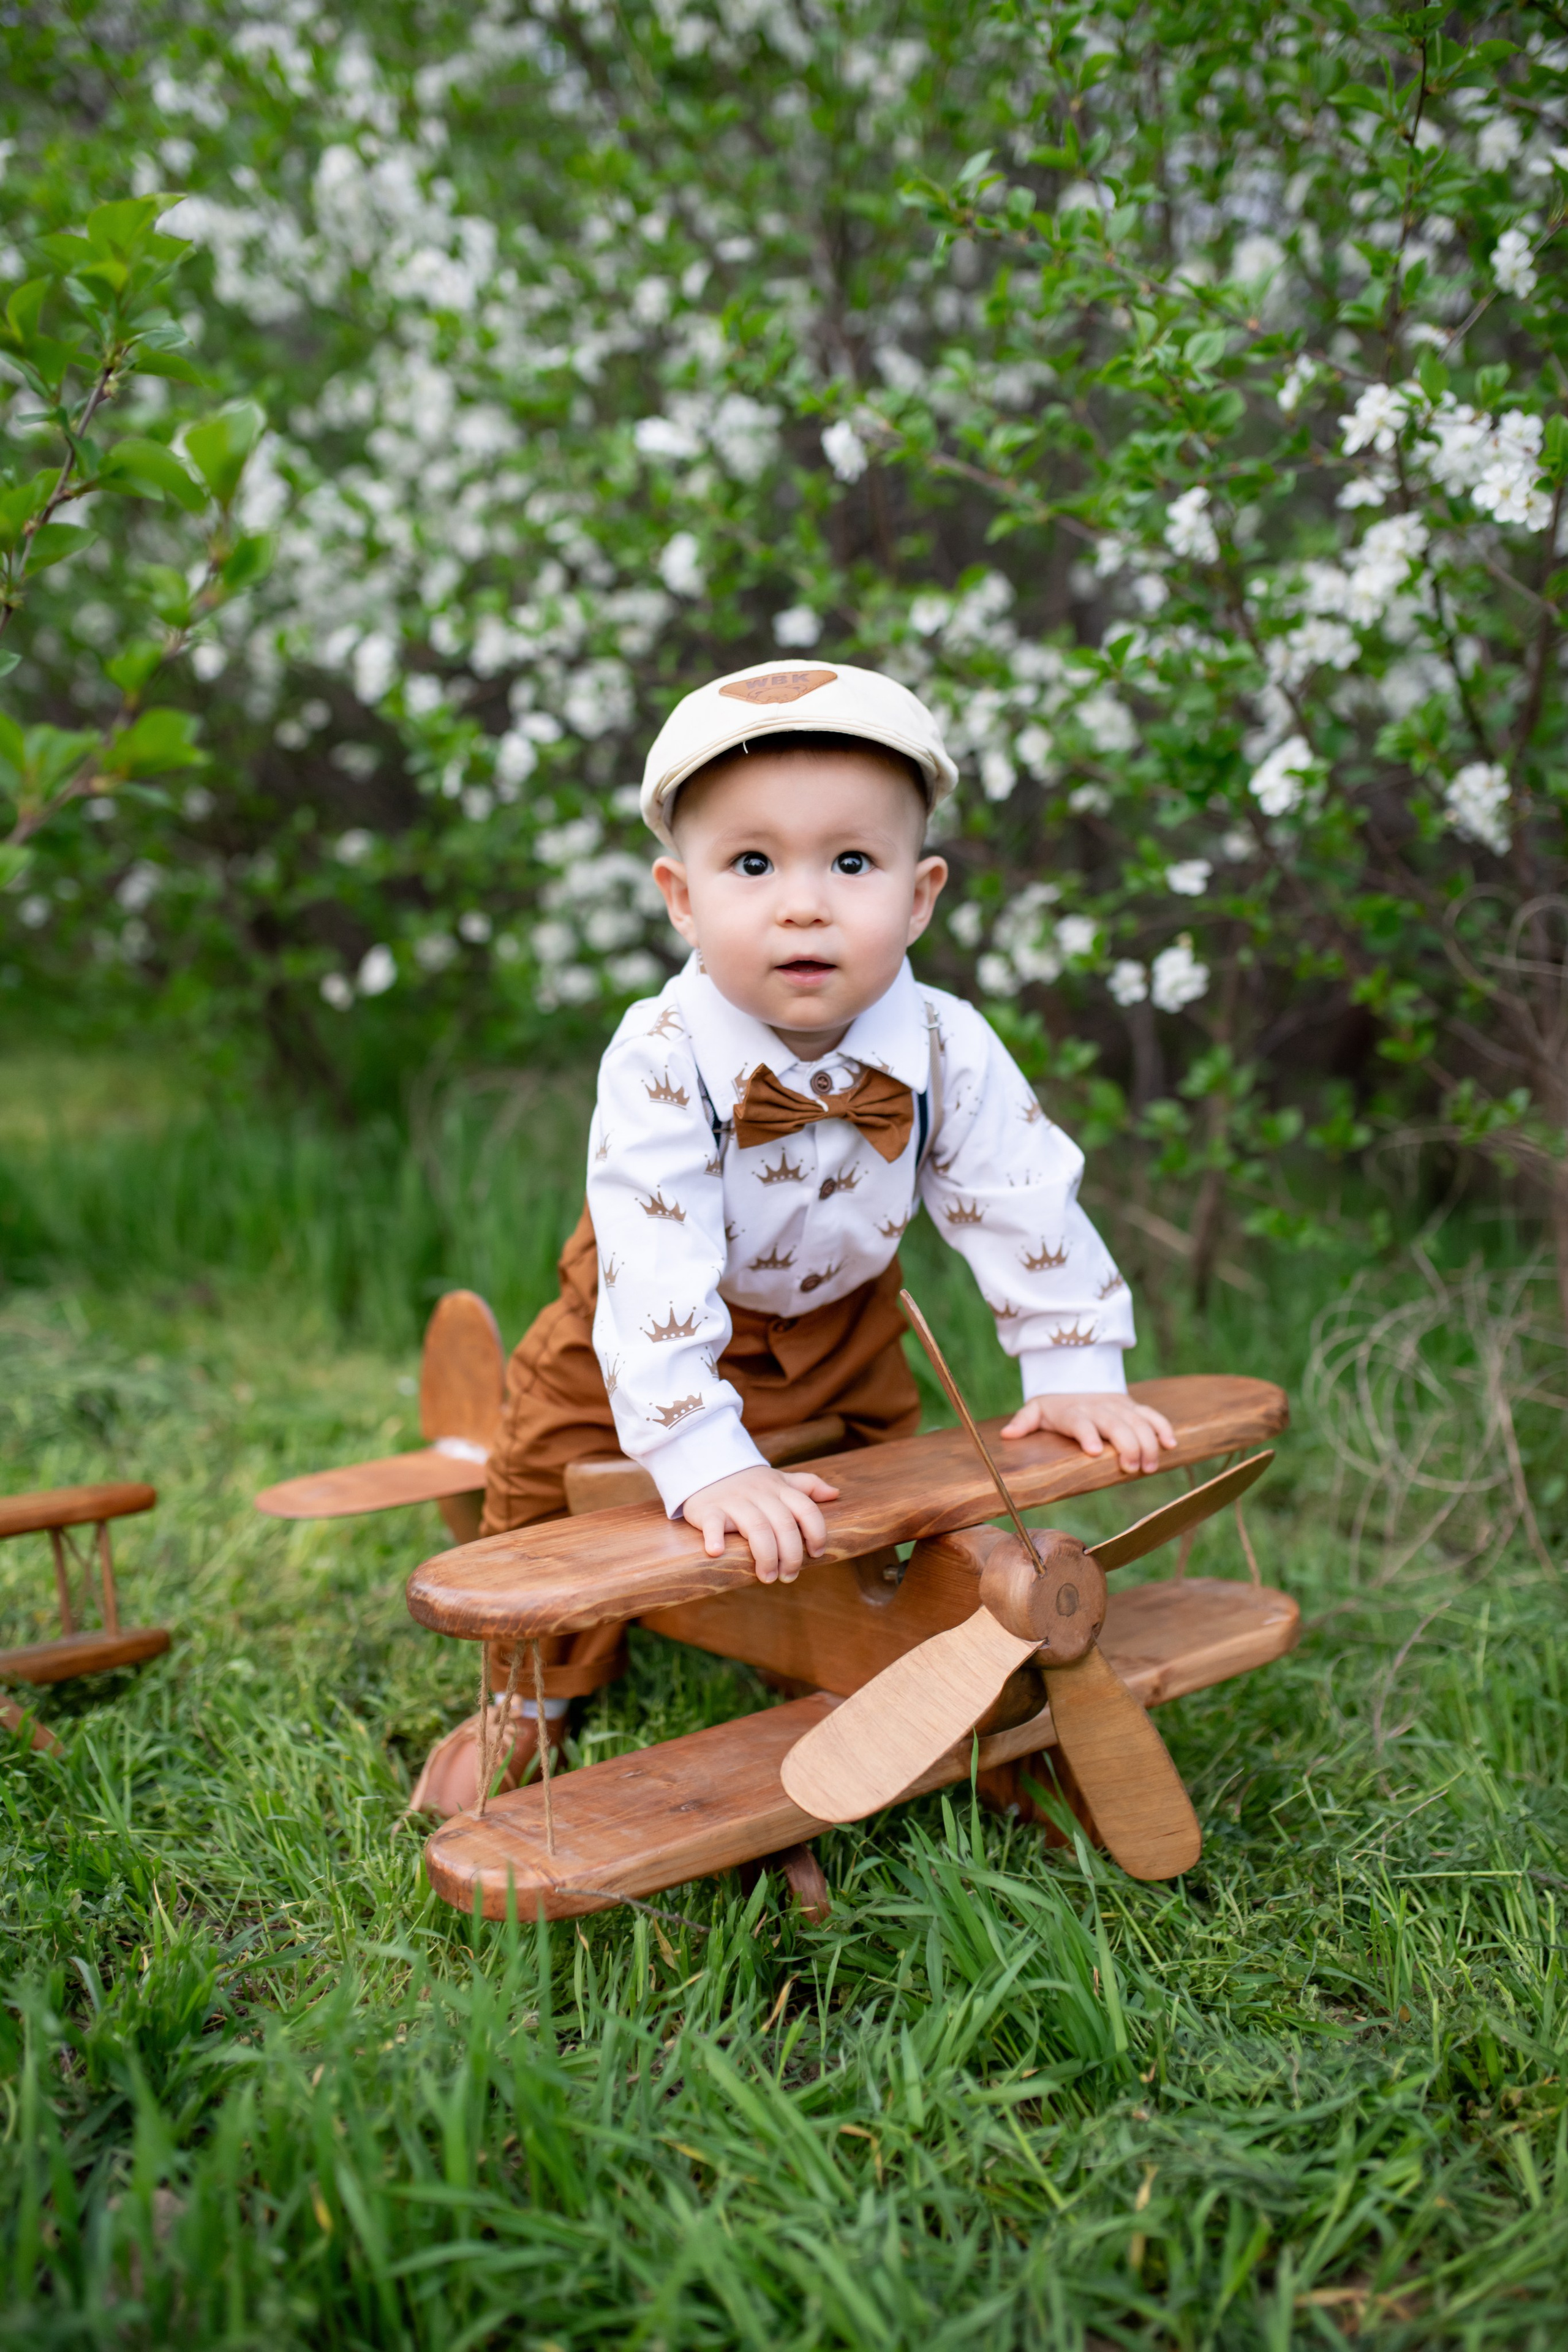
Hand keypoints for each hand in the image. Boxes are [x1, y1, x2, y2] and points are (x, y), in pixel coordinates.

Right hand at [682, 1465, 839, 1581]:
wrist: (706, 1467)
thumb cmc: (749, 1483)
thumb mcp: (779, 1480)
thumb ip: (807, 1486)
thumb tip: (835, 1494)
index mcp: (779, 1489)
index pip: (806, 1509)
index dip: (817, 1532)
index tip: (816, 1553)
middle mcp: (760, 1494)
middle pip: (783, 1524)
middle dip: (791, 1555)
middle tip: (789, 1576)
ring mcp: (734, 1501)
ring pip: (756, 1527)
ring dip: (765, 1555)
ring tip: (767, 1577)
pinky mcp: (709, 1509)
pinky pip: (713, 1522)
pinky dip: (715, 1537)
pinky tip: (717, 1552)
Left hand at [999, 1391, 1175, 1475]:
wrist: (1076, 1377)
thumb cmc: (1055, 1405)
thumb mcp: (1036, 1410)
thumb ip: (1024, 1422)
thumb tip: (1007, 1434)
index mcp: (1073, 1412)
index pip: (1080, 1422)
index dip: (1087, 1434)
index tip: (1094, 1451)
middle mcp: (1098, 1408)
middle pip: (1115, 1424)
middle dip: (1127, 1445)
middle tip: (1131, 1469)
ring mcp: (1118, 1407)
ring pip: (1137, 1422)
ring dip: (1147, 1443)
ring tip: (1150, 1467)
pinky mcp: (1133, 1407)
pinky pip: (1152, 1415)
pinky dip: (1162, 1427)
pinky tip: (1171, 1444)